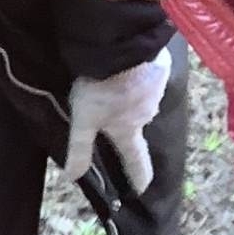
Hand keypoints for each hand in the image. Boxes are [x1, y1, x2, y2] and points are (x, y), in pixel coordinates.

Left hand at [64, 47, 171, 193]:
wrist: (124, 45)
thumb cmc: (103, 87)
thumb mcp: (84, 120)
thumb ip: (80, 148)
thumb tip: (72, 177)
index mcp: (129, 130)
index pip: (136, 159)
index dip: (138, 176)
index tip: (143, 188)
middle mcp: (148, 113)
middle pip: (138, 126)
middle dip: (130, 127)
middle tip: (117, 119)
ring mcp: (157, 89)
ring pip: (144, 101)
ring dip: (135, 99)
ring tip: (121, 89)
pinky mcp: (160, 66)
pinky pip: (151, 77)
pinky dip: (141, 77)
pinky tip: (131, 68)